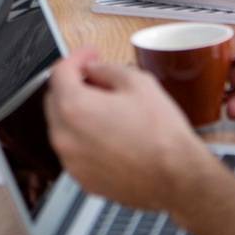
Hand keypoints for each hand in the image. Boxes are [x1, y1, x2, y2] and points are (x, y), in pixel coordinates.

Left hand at [44, 50, 210, 211]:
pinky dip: (85, 137)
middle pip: (56, 98)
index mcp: (74, 107)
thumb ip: (107, 69)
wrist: (178, 179)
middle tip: (97, 77)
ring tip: (108, 107)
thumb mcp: (138, 83)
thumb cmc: (162, 136)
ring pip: (64, 126)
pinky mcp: (83, 179)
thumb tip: (94, 69)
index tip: (89, 55)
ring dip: (78, 111)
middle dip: (74, 84)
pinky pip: (75, 150)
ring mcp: (72, 161)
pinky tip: (109, 133)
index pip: (60, 72)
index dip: (76, 58)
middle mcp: (65, 137)